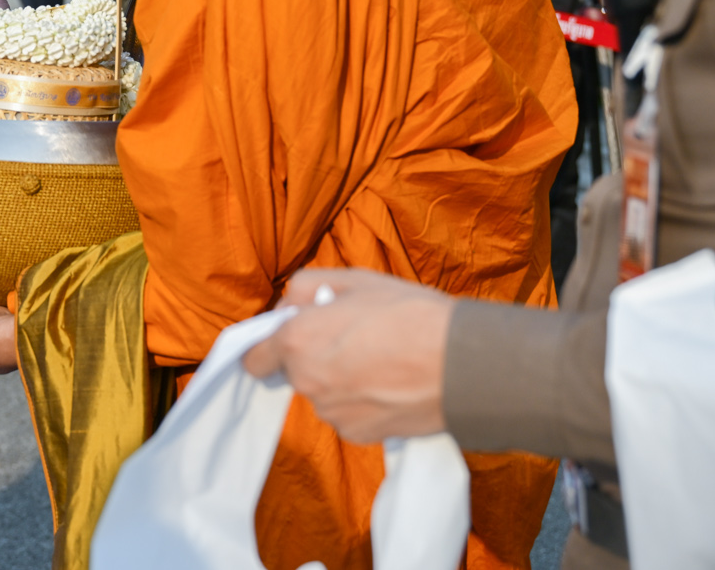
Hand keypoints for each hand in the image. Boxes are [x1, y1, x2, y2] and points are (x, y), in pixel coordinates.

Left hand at [241, 268, 454, 443]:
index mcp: (298, 341)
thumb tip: (288, 306)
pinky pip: (348, 414)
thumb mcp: (354, 279)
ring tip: (381, 359)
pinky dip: (362, 403)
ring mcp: (332, 412)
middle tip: (355, 336)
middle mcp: (307, 381)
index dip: (269, 346)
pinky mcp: (358, 434)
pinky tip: (390, 383)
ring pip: (324, 394)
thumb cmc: (410, 315)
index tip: (289, 339)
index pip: (255, 358)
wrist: (460, 364)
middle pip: (296, 371)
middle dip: (315, 355)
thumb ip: (306, 288)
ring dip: (340, 380)